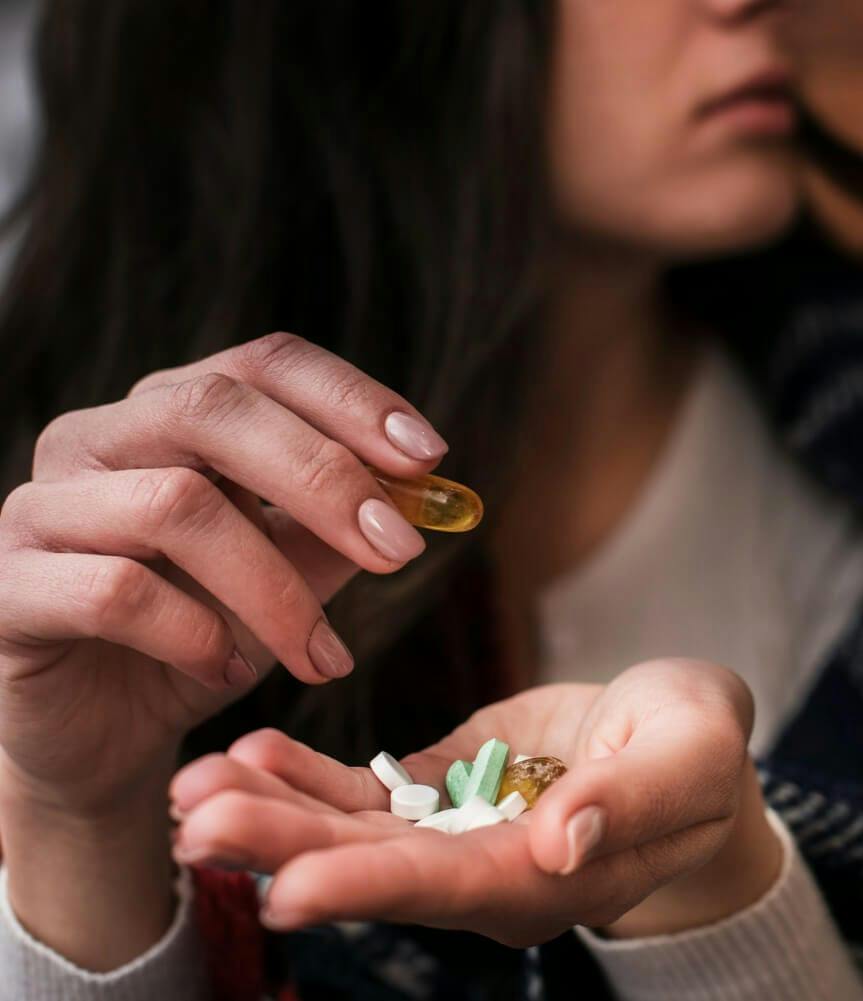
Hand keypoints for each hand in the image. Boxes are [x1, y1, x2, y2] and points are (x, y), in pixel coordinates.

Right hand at [0, 332, 445, 967]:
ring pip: (175, 505)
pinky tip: (228, 669)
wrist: (104, 732)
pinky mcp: (9, 588)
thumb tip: (428, 491)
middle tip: (399, 551)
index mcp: (168, 415)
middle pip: (214, 410)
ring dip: (274, 588)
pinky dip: (194, 633)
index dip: (351, 399)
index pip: (262, 364)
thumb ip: (346, 526)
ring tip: (323, 656)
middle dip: (325, 479)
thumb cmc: (201, 634)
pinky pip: (115, 591)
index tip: (429, 458)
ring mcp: (41, 508)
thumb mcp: (291, 574)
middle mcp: (95, 439)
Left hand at [170, 659, 783, 944]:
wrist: (683, 741)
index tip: (285, 887)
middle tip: (198, 823)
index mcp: (553, 878)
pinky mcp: (443, 791)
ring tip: (196, 787)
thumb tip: (558, 843)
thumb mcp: (690, 759)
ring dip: (274, 813)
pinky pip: (366, 793)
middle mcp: (490, 873)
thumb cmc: (701, 751)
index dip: (370, 887)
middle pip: (379, 870)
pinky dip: (307, 777)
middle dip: (285, 848)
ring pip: (355, 834)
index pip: (453, 887)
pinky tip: (251, 752)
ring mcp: (458, 834)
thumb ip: (628, 801)